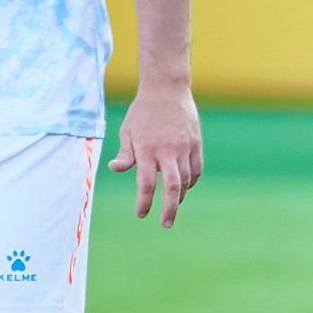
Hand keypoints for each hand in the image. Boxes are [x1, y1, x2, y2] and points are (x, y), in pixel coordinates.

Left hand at [108, 83, 202, 227]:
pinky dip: (191, 181)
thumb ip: (126, 153)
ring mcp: (184, 147)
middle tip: (166, 224)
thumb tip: (116, 169)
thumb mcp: (128, 130)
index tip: (141, 213)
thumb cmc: (143, 111)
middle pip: (172, 188)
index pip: (147, 184)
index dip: (144, 202)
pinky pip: (196, 169)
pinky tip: (185, 186)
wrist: (166, 88)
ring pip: (186, 180)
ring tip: (173, 204)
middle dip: (170, 209)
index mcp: (147, 149)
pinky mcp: (195, 142)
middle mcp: (167, 150)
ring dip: (180, 196)